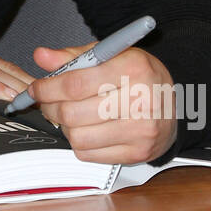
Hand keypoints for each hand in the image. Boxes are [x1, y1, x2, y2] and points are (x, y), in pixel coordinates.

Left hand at [27, 42, 177, 163]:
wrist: (174, 105)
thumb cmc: (137, 77)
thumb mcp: (110, 56)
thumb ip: (73, 56)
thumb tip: (41, 56)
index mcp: (133, 68)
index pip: (75, 83)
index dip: (47, 88)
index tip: (36, 88)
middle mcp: (141, 100)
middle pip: (73, 112)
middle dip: (51, 108)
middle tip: (48, 102)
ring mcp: (141, 131)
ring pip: (78, 137)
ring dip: (64, 127)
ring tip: (69, 115)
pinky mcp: (138, 153)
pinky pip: (89, 154)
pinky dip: (78, 143)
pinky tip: (85, 130)